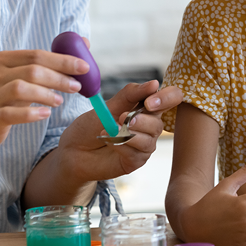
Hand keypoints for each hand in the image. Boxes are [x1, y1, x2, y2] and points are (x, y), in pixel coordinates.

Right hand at [0, 49, 87, 152]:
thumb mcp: (14, 76)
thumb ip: (43, 64)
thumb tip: (83, 45)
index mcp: (1, 60)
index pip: (36, 54)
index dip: (62, 60)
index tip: (84, 67)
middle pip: (32, 70)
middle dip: (59, 77)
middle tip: (77, 86)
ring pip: (22, 88)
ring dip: (46, 94)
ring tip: (60, 100)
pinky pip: (13, 113)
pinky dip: (32, 113)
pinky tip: (45, 113)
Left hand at [54, 81, 182, 181]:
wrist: (73, 149)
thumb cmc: (91, 125)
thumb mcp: (110, 105)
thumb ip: (131, 94)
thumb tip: (155, 83)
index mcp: (146, 108)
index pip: (172, 98)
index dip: (167, 98)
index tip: (149, 102)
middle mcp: (149, 127)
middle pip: (158, 123)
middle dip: (140, 120)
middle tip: (121, 117)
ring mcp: (144, 145)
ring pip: (149, 139)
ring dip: (128, 133)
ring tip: (108, 129)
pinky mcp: (136, 161)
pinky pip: (136, 153)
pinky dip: (120, 145)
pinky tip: (108, 141)